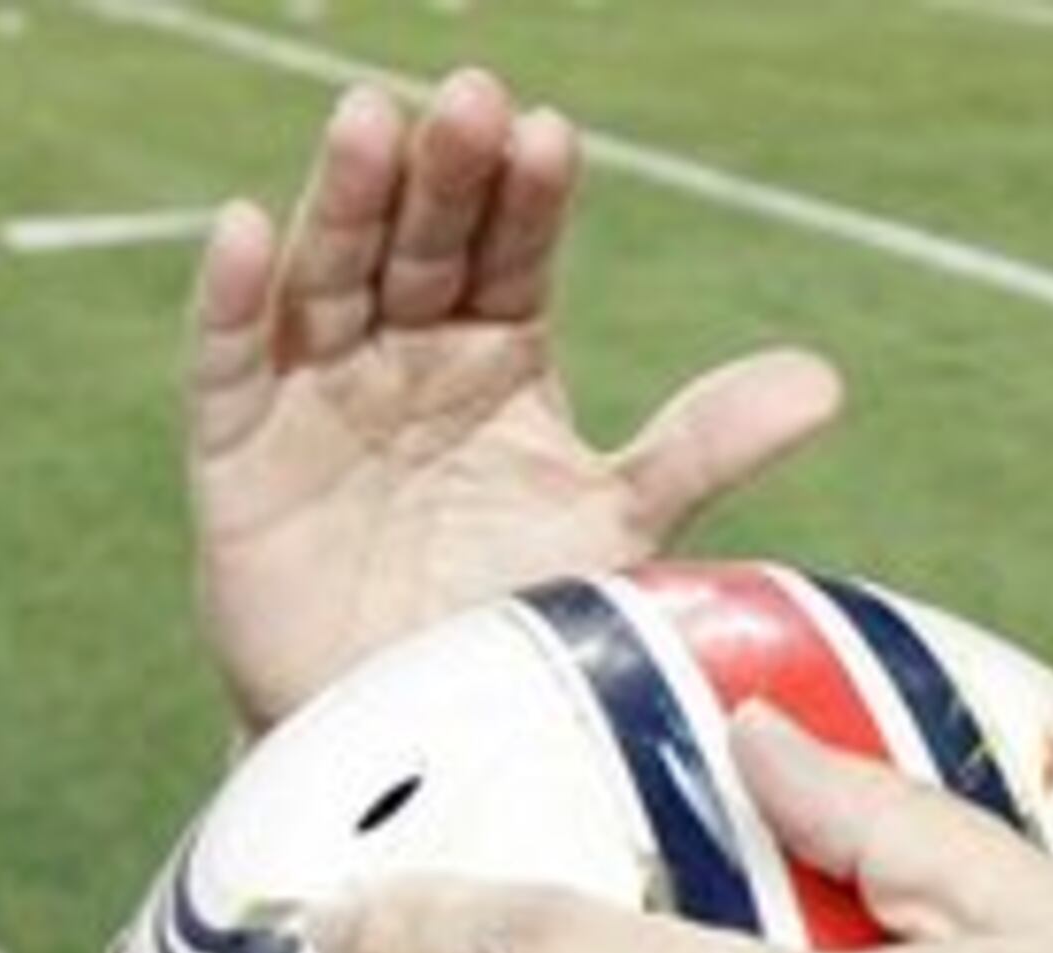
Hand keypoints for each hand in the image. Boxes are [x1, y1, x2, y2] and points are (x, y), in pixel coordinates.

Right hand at [189, 69, 845, 736]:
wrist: (414, 748)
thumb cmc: (514, 628)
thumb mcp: (616, 530)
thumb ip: (702, 448)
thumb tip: (825, 383)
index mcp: (499, 356)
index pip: (514, 252)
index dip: (527, 197)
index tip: (550, 138)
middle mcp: (407, 353)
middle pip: (424, 243)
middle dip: (445, 174)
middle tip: (471, 103)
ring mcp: (318, 392)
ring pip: (329, 276)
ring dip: (344, 199)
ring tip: (367, 124)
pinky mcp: (237, 452)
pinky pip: (226, 362)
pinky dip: (231, 296)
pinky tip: (243, 228)